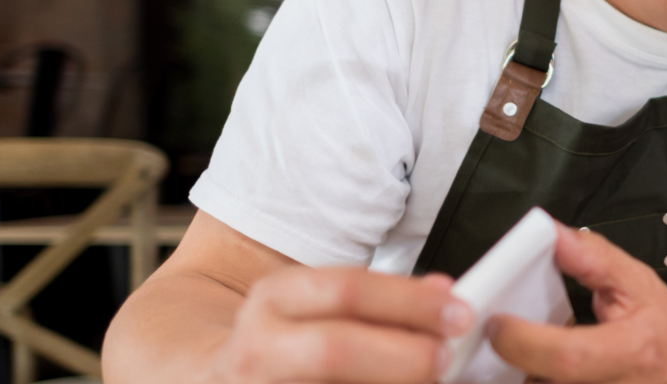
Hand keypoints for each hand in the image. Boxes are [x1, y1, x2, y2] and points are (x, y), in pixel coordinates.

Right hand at [209, 266, 472, 382]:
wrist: (205, 371)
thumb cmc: (282, 337)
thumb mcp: (317, 299)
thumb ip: (381, 297)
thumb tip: (445, 295)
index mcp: (274, 299)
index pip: (348, 291)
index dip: (410, 303)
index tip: (460, 314)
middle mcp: (255, 349)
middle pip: (334, 349)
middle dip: (403, 357)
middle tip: (446, 358)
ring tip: (429, 381)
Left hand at [489, 224, 666, 382]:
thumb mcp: (640, 283)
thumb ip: (592, 258)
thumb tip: (550, 232)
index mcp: (630, 351)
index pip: (567, 356)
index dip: (524, 340)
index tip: (497, 319)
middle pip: (538, 382)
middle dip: (505, 357)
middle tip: (494, 330)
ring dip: (514, 371)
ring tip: (512, 345)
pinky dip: (530, 376)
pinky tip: (530, 362)